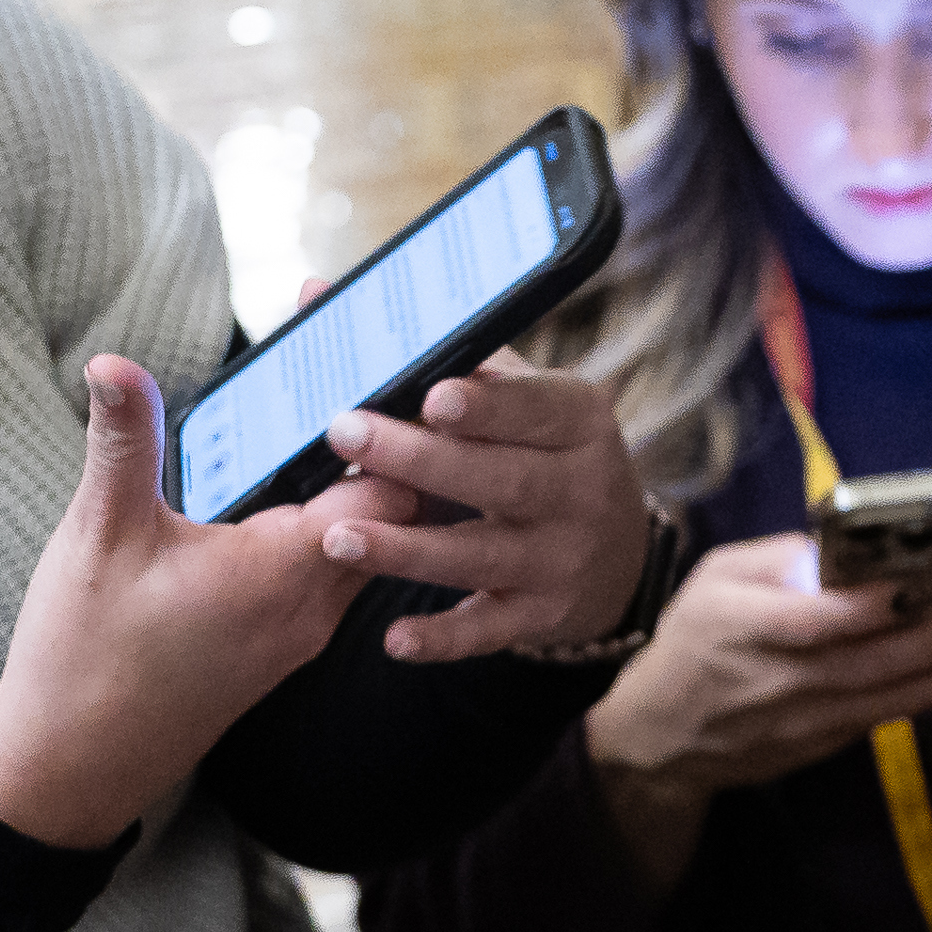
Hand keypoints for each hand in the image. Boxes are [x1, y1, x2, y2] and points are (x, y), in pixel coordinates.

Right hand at [0, 356, 397, 845]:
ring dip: (354, 486)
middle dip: (383, 444)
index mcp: (282, 574)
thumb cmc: (84, 660)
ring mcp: (299, 633)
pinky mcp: (277, 646)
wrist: (70, 774)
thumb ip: (123, 444)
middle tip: (367, 371)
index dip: (392, 425)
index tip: (384, 368)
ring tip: (333, 416)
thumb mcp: (98, 536)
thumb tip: (115, 362)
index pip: (388, 491)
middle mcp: (312, 609)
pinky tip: (288, 488)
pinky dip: (326, 526)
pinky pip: (329, 573)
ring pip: (362, 546)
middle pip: (392, 514)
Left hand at [315, 358, 654, 659]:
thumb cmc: (539, 448)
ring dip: (408, 549)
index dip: (486, 404)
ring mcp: (563, 557)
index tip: (432, 394)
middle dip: (418, 459)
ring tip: (338, 537)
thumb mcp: (516, 393)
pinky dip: (444, 638)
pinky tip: (394, 639)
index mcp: (578, 419)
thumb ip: (433, 350)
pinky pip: (489, 630)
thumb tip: (316, 293)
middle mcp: (581, 489)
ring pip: (482, 555)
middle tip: (343, 434)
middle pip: (499, 478)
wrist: (615, 552)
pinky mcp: (541, 614)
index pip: (535, 407)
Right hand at [580, 534, 931, 881]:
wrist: (659, 737)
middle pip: (864, 663)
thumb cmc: (690, 641)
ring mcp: (799, 723)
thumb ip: (777, 558)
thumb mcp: (714, 579)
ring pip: (883, 699)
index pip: (813, 621)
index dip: (868, 607)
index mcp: (739, 627)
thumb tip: (841, 548)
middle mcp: (774, 681)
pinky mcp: (819, 747)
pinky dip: (925, 698)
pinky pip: (880, 720)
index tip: (921, 582)